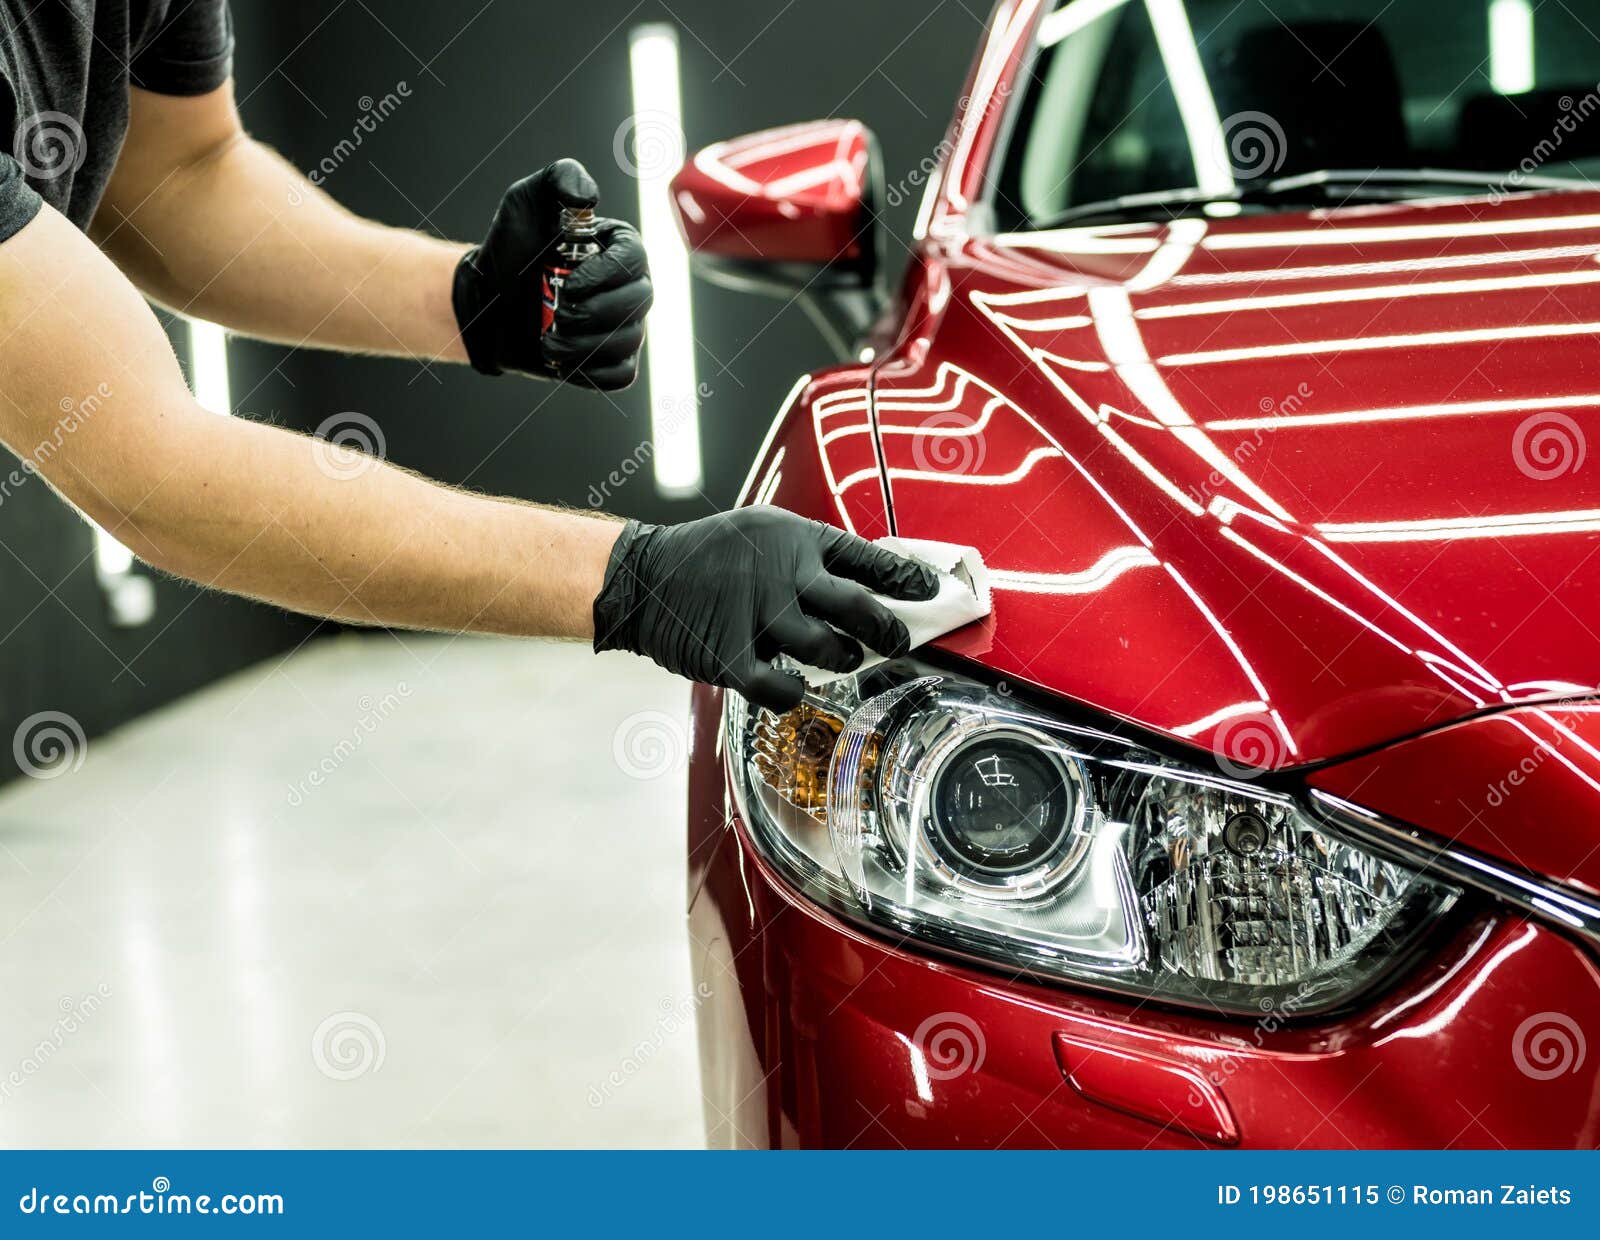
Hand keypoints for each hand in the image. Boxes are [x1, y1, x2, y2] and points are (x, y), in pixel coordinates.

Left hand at [452, 159, 652, 388]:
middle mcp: (629, 287)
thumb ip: (559, 178)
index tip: (568, 283)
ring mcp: (623, 327)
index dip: (606, 276)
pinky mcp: (609, 362)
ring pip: (627, 342)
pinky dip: (589, 371)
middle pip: (639, 302)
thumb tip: (589, 198)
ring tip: (548, 338)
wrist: (488, 301)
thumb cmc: (510, 249)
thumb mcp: (525, 200)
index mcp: (618, 248)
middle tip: (557, 312)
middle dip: (593, 312)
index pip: (635, 260)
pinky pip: (619, 375)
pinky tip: (560, 357)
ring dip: (583, 344)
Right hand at [591, 507, 940, 710]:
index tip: (931, 592)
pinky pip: (783, 690)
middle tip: (898, 640)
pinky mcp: (733, 658)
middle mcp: (781, 576)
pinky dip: (795, 692)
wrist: (643, 578)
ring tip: (843, 658)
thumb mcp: (762, 532)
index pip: (866, 558)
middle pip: (858, 609)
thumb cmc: (707, 556)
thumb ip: (807, 555)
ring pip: (828, 651)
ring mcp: (758, 618)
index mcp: (793, 540)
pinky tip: (795, 684)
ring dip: (844, 659)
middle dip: (889, 631)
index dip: (905, 579)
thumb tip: (864, 582)